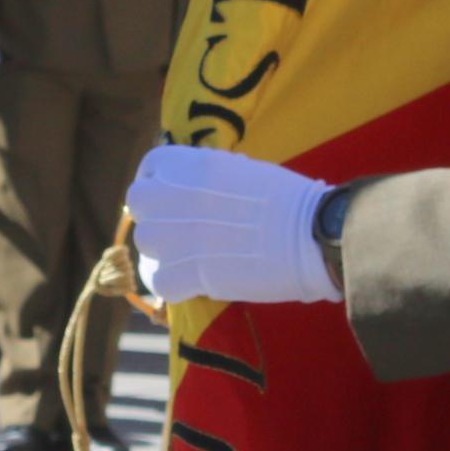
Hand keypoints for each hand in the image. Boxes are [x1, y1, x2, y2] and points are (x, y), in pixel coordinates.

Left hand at [124, 143, 338, 306]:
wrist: (311, 235)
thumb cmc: (289, 199)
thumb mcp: (242, 169)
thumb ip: (206, 176)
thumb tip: (192, 183)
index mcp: (191, 164)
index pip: (150, 167)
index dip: (157, 182)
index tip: (170, 196)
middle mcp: (174, 195)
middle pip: (139, 203)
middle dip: (156, 215)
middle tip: (182, 229)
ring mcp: (175, 235)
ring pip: (146, 243)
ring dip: (165, 251)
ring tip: (192, 258)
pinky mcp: (186, 273)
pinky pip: (159, 282)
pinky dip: (175, 286)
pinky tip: (195, 284)